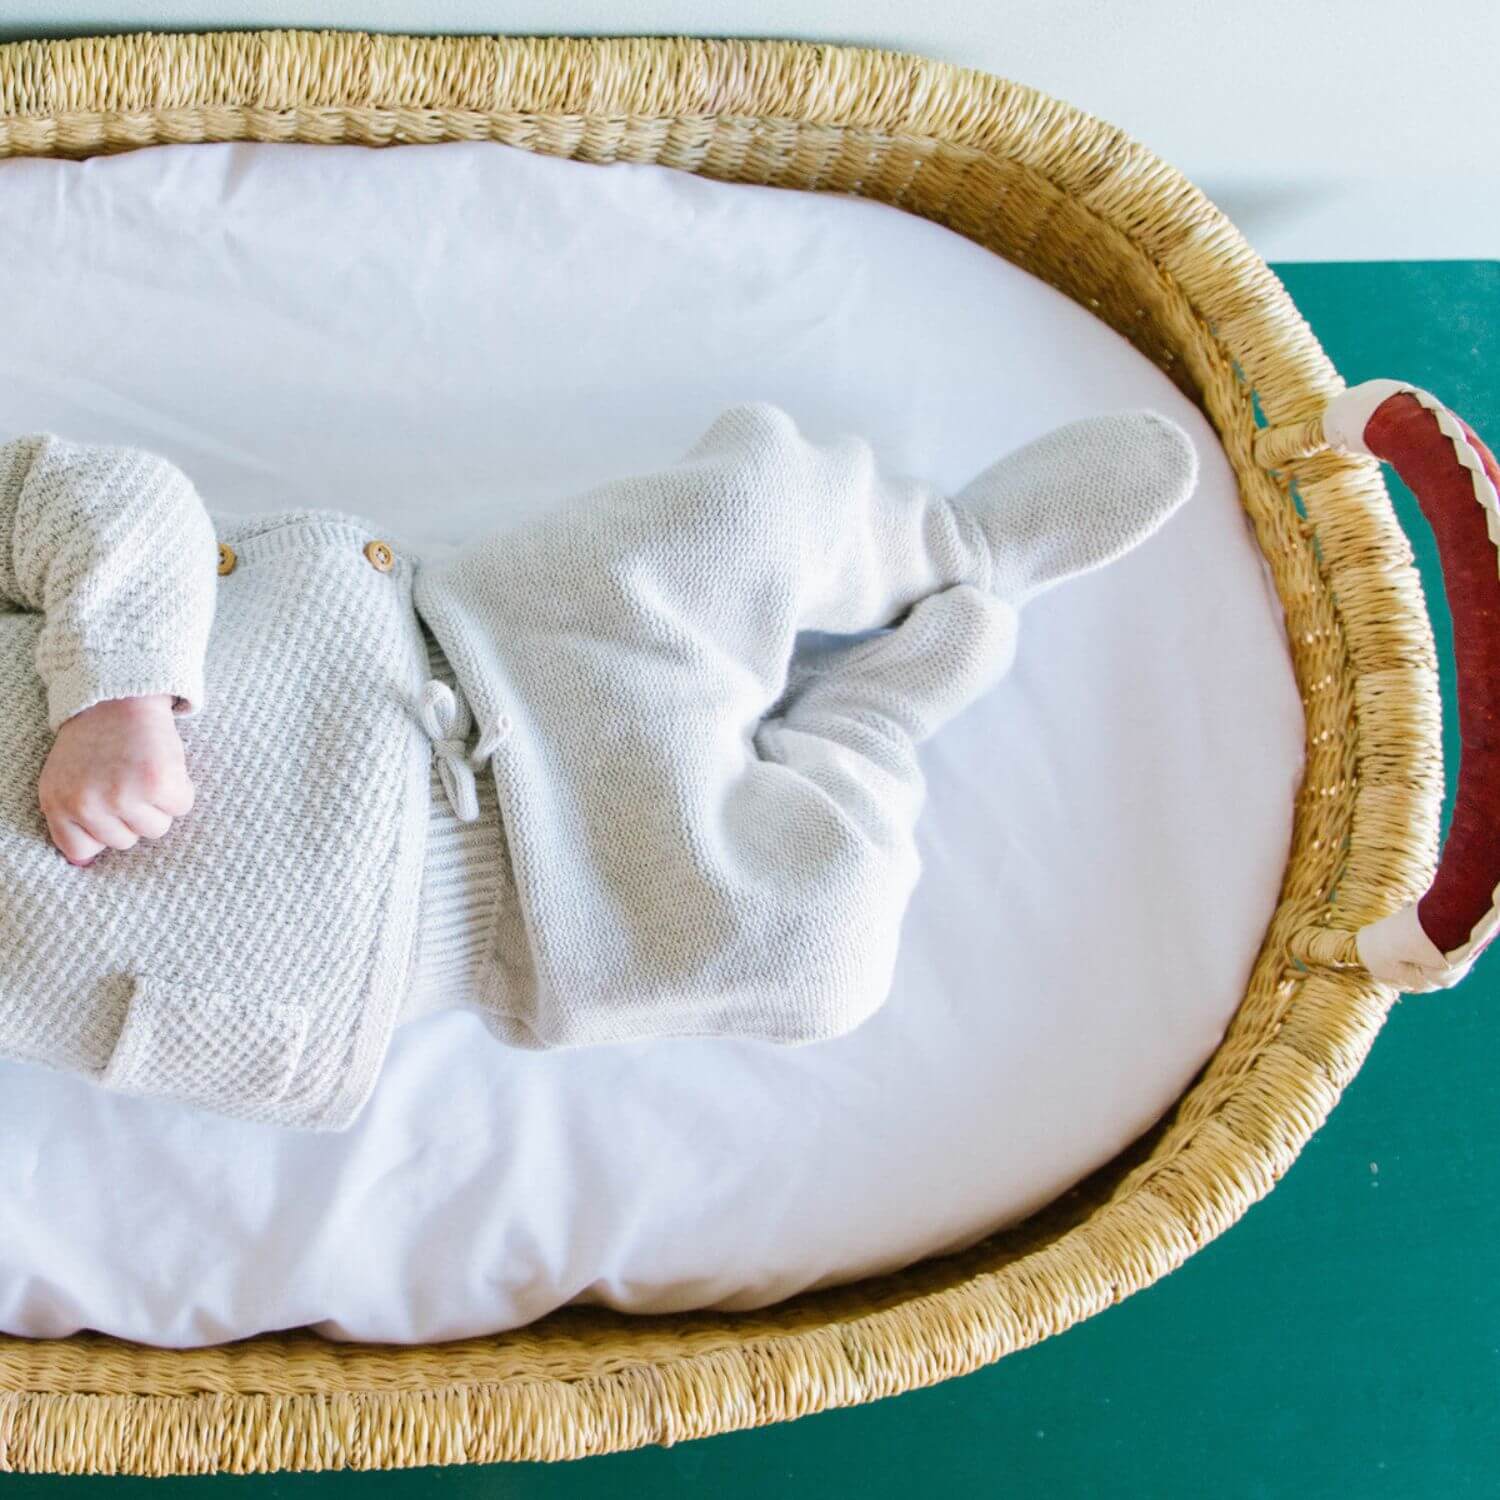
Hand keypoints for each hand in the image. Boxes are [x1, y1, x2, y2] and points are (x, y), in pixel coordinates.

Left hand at [38, 695, 194, 865]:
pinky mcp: (157, 783)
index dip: (101, 831)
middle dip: (133, 814)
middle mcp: (86, 803)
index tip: (107, 808)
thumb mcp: (65, 778)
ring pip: (156, 828)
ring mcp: (122, 795)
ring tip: (146, 771)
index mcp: (57, 803)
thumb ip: (70, 819)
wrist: (119, 695)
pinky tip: (165, 766)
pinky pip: (181, 807)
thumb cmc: (95, 740)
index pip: (82, 850)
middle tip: (128, 779)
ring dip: (159, 803)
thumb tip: (84, 867)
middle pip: (126, 841)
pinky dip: (181, 789)